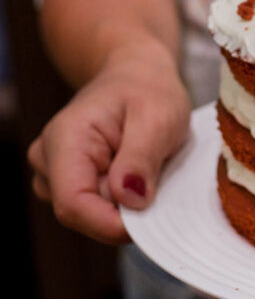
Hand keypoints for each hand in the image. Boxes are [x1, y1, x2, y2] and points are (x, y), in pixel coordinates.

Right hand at [26, 39, 190, 243]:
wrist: (137, 75)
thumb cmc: (147, 89)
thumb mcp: (158, 116)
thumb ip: (141, 158)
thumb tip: (129, 200)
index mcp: (65, 140)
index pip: (73, 204)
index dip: (111, 223)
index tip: (151, 222)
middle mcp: (49, 160)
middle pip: (84, 215)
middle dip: (127, 209)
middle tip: (161, 178)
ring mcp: (55, 174)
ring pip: (93, 214)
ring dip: (127, 202)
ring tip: (148, 166)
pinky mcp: (71, 182)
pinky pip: (99, 207)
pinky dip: (125, 198)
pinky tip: (138, 172)